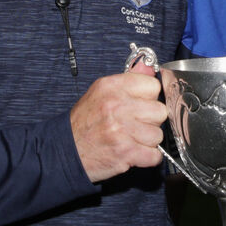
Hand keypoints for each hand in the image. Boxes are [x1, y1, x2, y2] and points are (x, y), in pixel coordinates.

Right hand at [69, 67, 167, 181]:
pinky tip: (134, 152)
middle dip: (151, 121)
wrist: (66, 150)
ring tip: (131, 139)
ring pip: (158, 135)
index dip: (149, 97)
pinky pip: (155, 155)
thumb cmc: (85, 122)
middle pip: (160, 111)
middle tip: (135, 124)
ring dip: (148, 141)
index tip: (140, 105)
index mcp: (112, 87)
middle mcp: (117, 106)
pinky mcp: (126, 152)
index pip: (153, 85)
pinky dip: (147, 158)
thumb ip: (128, 79)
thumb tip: (149, 68)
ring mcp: (122, 130)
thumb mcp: (101, 92)